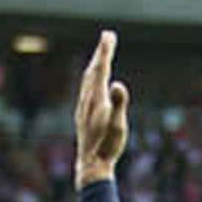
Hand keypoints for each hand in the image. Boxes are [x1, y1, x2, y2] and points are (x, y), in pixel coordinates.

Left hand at [75, 30, 130, 189]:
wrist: (90, 167)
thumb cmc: (107, 148)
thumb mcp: (117, 126)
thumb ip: (119, 104)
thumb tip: (118, 85)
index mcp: (97, 99)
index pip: (101, 69)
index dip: (105, 51)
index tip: (109, 35)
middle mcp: (87, 101)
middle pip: (93, 70)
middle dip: (101, 53)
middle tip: (107, 37)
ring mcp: (83, 109)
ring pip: (87, 81)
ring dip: (94, 66)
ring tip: (100, 57)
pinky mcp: (83, 118)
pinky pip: (86, 92)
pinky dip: (90, 81)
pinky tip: (91, 86)